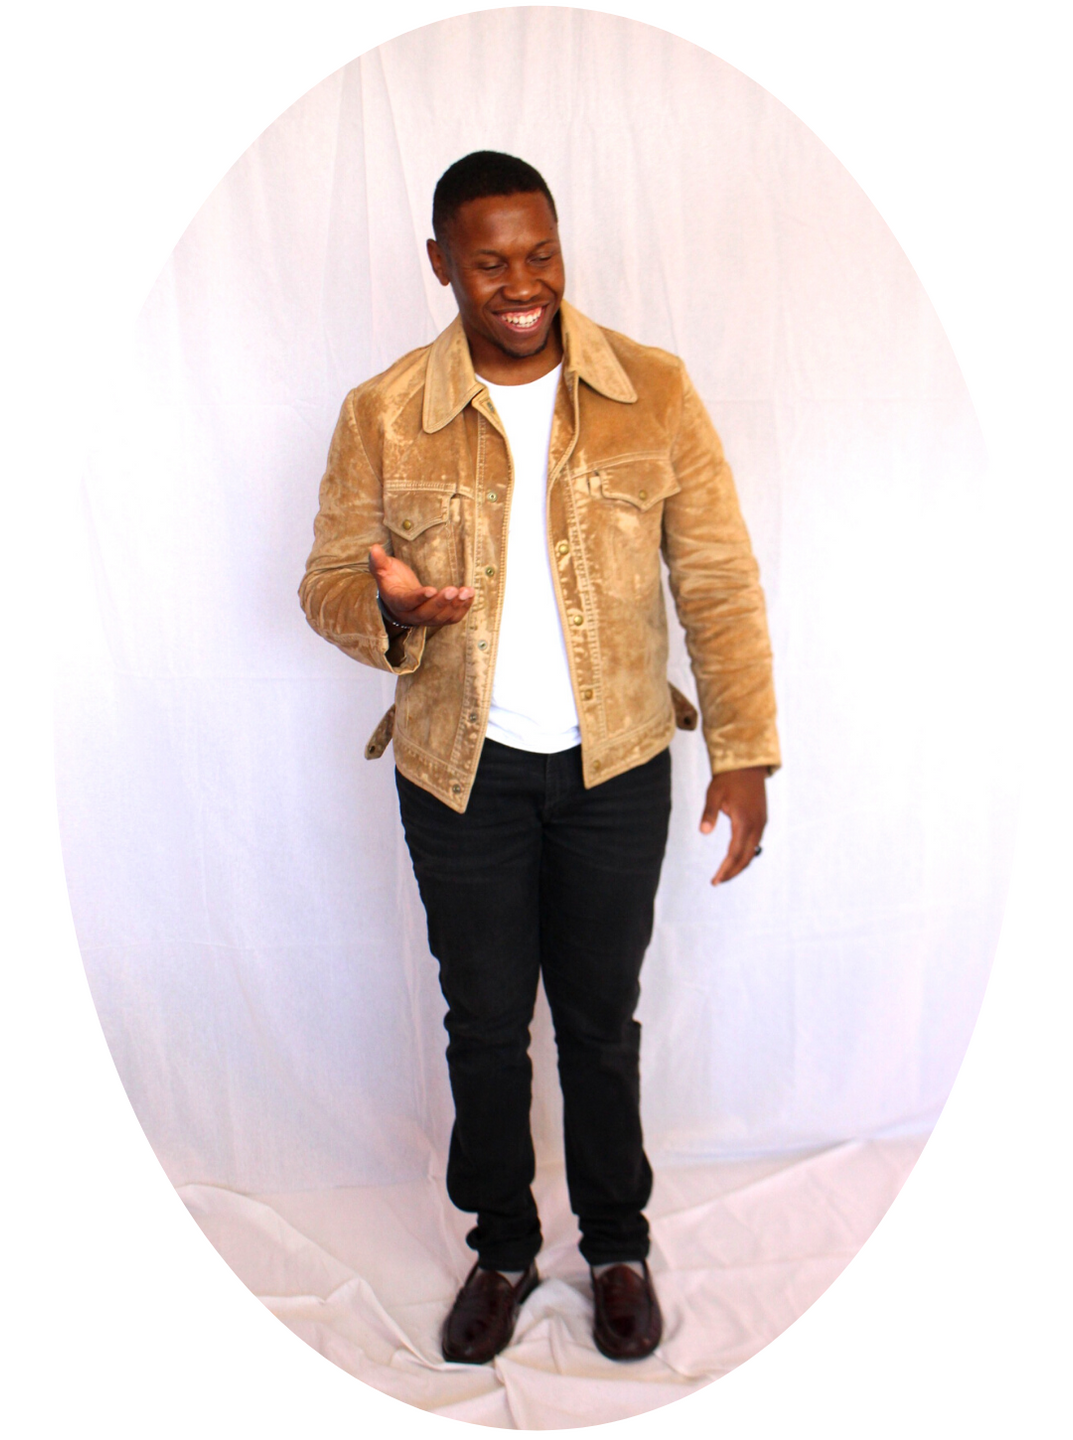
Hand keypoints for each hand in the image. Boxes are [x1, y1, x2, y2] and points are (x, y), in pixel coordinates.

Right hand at [368, 543, 474, 628]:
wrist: (398, 596)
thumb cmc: (391, 579)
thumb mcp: (383, 569)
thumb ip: (379, 561)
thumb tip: (374, 548)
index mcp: (397, 602)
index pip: (407, 602)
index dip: (419, 597)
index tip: (432, 589)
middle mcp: (411, 615)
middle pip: (426, 614)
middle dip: (441, 603)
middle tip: (454, 590)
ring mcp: (425, 619)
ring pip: (441, 618)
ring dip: (455, 606)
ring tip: (466, 591)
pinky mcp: (438, 618)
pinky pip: (451, 619)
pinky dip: (463, 608)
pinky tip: (470, 595)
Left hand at [700, 766, 767, 885]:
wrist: (747, 764)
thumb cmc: (727, 778)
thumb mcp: (714, 794)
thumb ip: (709, 814)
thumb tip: (703, 833)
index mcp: (744, 821)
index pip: (735, 853)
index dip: (726, 869)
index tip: (715, 880)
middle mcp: (757, 825)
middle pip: (746, 857)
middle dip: (732, 871)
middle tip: (717, 881)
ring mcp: (762, 822)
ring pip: (753, 851)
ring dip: (740, 864)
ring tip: (726, 873)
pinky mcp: (762, 819)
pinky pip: (756, 842)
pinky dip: (746, 853)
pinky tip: (736, 856)